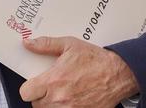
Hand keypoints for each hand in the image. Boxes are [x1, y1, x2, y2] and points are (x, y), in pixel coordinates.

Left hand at [19, 36, 138, 106]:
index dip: (28, 88)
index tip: (33, 85)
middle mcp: (60, 98)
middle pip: (36, 105)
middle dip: (40, 96)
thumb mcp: (70, 45)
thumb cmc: (97, 60)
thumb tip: (28, 43)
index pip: (26, 93)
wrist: (120, 74)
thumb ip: (46, 45)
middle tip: (50, 88)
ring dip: (51, 104)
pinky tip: (72, 100)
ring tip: (60, 94)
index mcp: (54, 81)